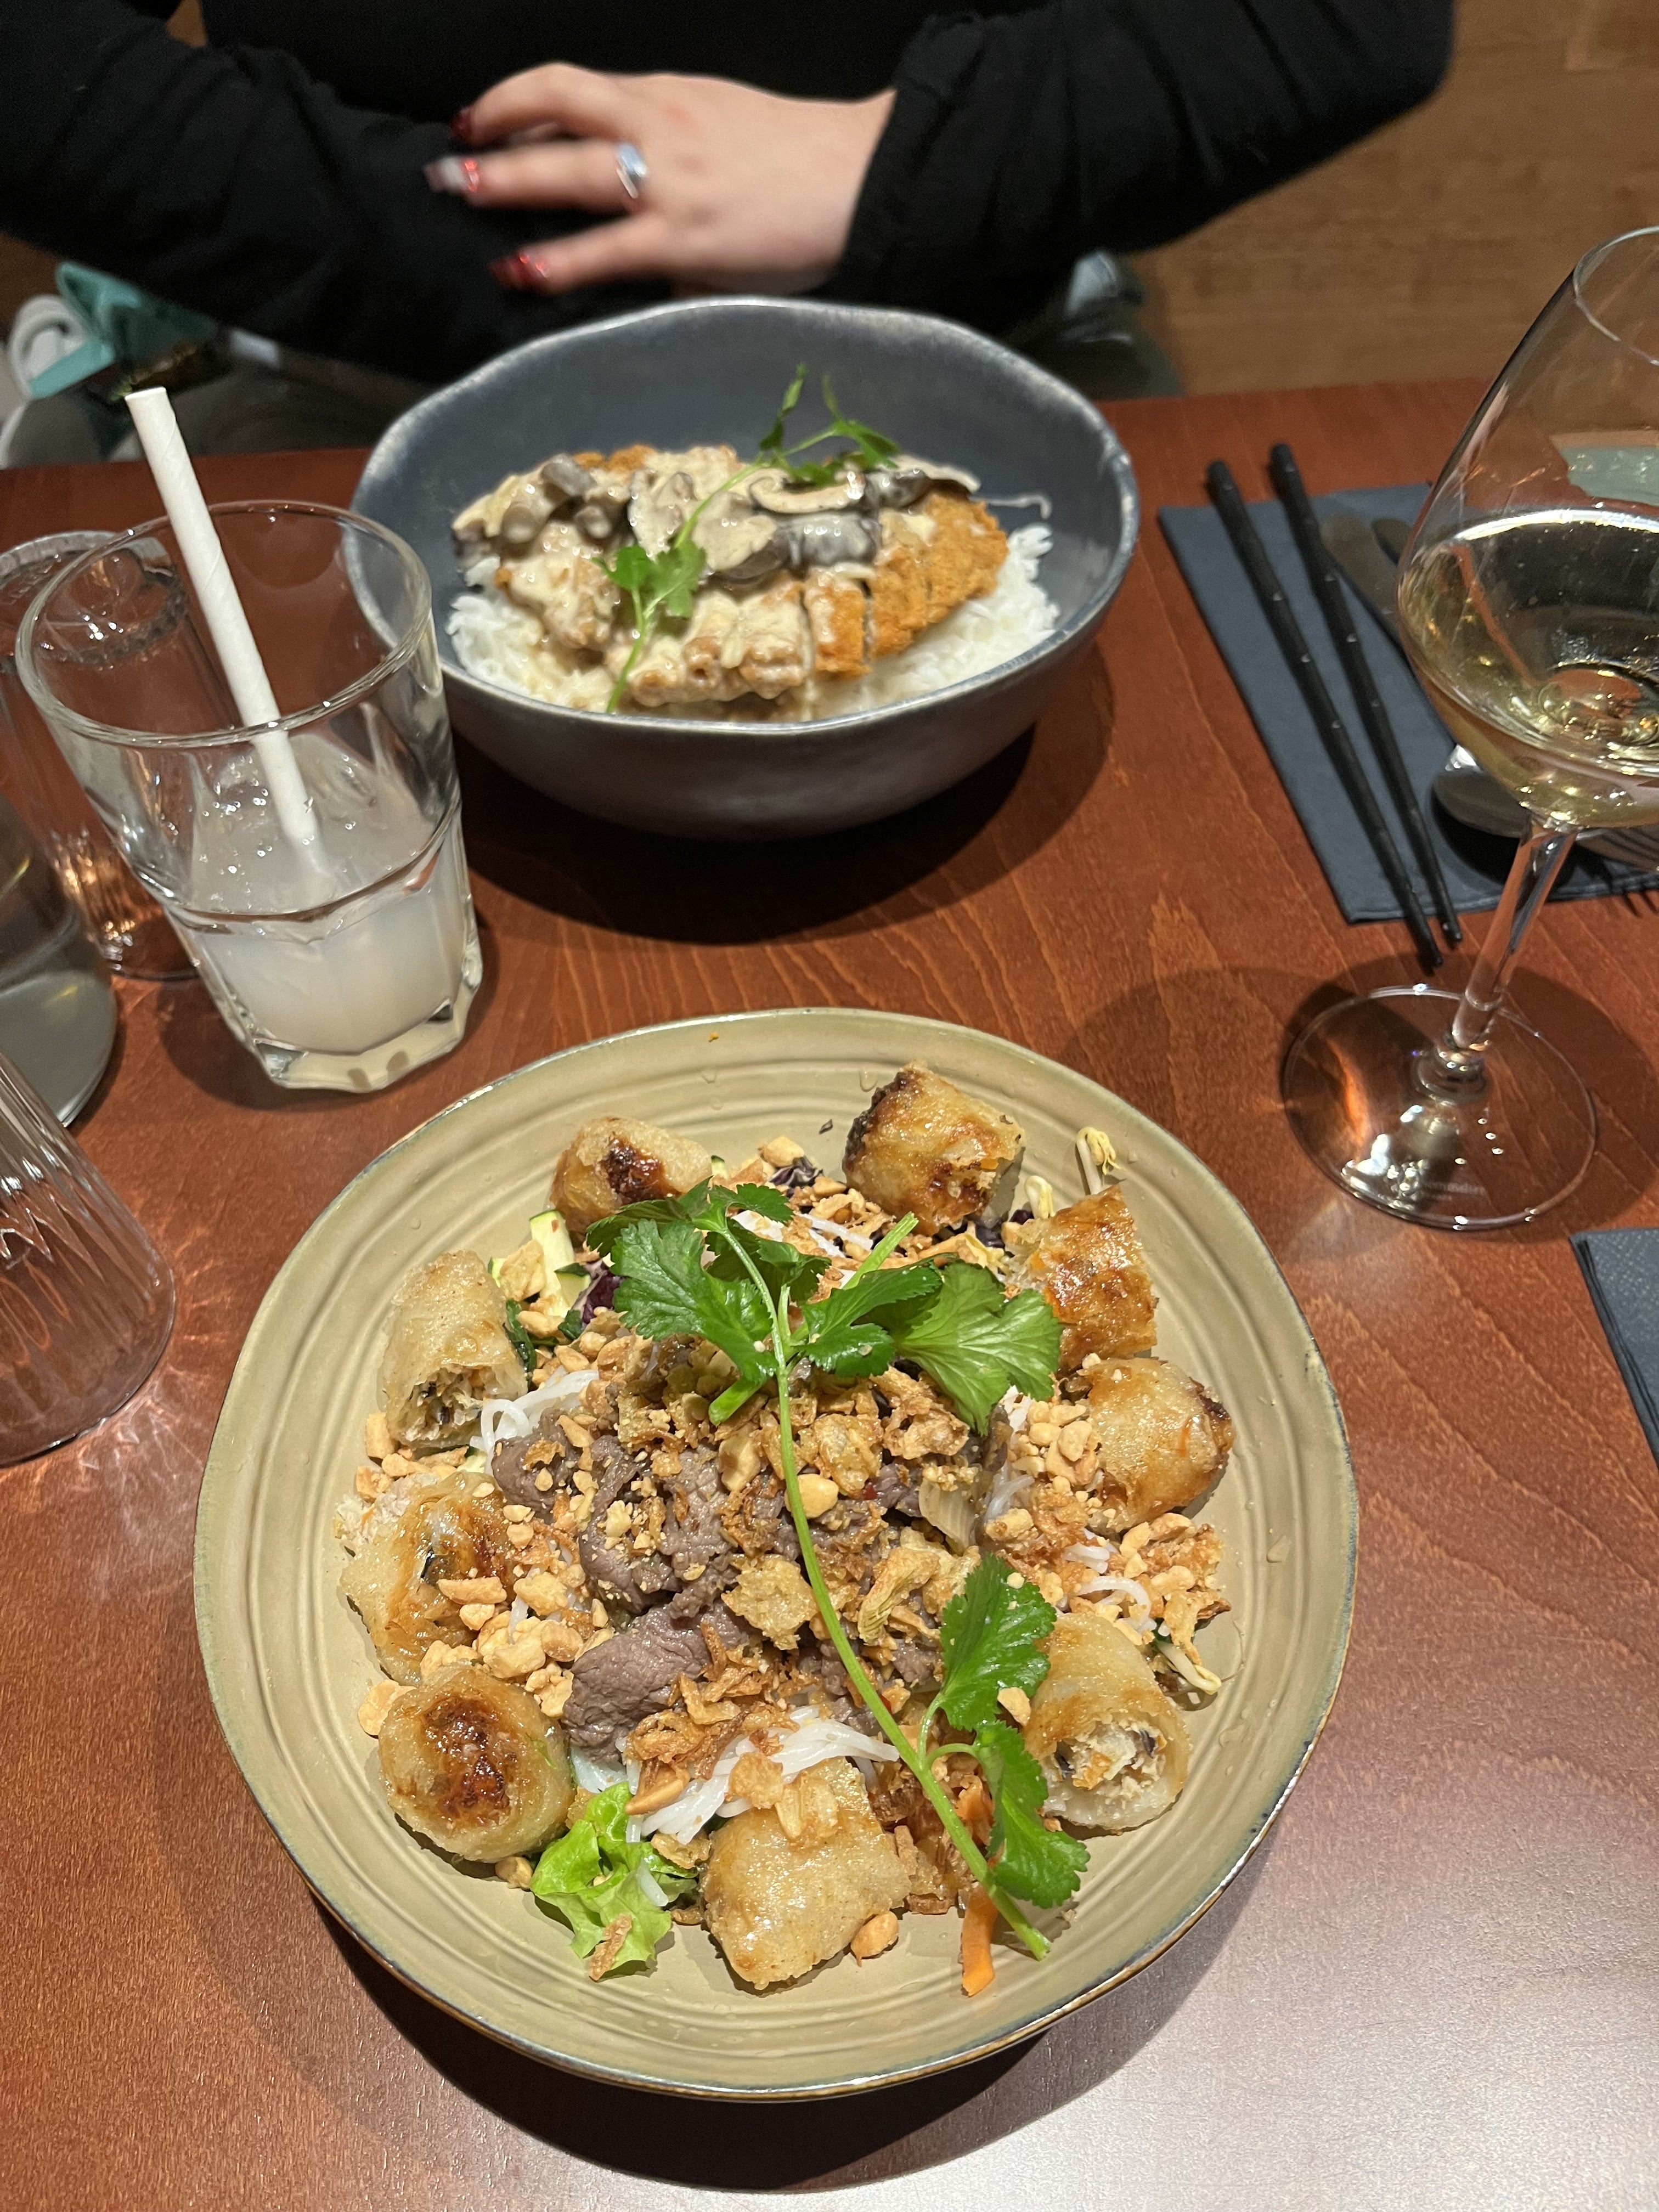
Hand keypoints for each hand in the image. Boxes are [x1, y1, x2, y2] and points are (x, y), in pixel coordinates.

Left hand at [428, 65, 894, 296]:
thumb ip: (667, 145)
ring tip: (462, 200)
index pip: (570, 86)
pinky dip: (555, 263)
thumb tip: (625, 189)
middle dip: (490, 135)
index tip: (481, 119)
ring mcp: (667, 186)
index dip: (514, 99)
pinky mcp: (683, 242)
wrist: (857, 178)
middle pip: (553, 113)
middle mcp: (657, 129)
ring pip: (566, 173)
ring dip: (504, 186)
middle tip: (447, 162)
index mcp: (666, 96)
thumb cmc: (797, 160)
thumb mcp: (721, 124)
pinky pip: (604, 252)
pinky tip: (521, 272)